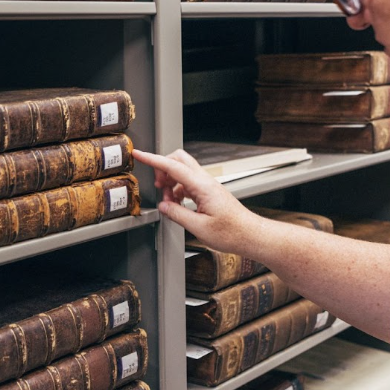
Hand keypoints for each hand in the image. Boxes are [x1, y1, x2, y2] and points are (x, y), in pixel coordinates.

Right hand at [132, 148, 261, 254]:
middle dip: (163, 168)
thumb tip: (163, 206)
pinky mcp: (209, 192)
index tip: (139, 154)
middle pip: (179, 160)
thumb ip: (177, 214)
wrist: (250, 235)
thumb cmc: (232, 232)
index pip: (172, 166)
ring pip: (183, 172)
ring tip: (168, 202)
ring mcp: (208, 185)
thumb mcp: (199, 228)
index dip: (153, 159)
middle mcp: (205, 181)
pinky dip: (179, 190)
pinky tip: (178, 204)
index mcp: (202, 186)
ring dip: (171, 182)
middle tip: (157, 186)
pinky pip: (189, 183)